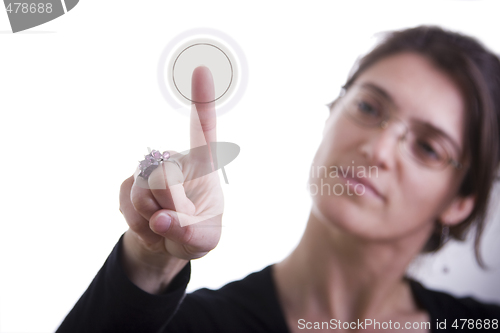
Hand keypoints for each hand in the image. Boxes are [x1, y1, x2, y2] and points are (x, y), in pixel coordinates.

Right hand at [119, 66, 222, 286]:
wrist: (169, 241)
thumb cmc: (197, 232)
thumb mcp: (205, 240)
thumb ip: (189, 232)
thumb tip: (160, 220)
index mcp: (204, 165)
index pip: (204, 130)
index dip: (203, 101)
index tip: (203, 69)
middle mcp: (174, 160)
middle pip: (164, 178)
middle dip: (168, 207)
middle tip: (176, 219)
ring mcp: (149, 170)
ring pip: (142, 193)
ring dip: (151, 219)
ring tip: (164, 224)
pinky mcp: (129, 183)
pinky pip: (126, 205)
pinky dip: (138, 226)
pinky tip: (150, 226)